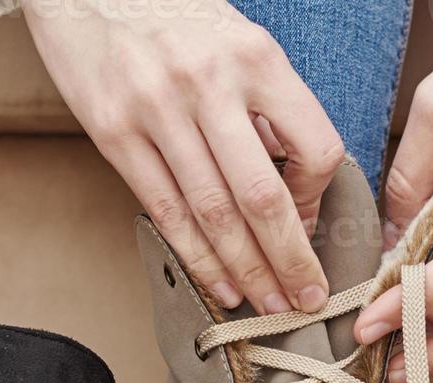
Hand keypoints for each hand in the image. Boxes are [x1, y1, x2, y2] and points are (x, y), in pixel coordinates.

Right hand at [22, 0, 342, 313]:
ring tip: (267, 304)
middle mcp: (208, 83)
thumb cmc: (172, 17)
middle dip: (290, 260)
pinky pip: (166, 211)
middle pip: (263, 197)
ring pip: (214, 214)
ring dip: (246, 270)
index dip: (318, 199)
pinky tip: (219, 283)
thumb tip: (294, 189)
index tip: (312, 225)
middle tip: (307, 300)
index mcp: (256, 57)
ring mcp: (157, 110)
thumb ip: (268, 108)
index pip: (314, 146)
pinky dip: (196, 256)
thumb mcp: (237, 42)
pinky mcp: (114, 133)